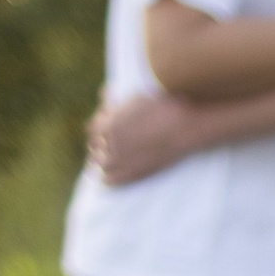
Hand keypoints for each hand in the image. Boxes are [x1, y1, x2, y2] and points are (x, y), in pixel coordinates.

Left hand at [88, 92, 202, 184]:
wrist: (183, 126)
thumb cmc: (162, 107)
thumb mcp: (134, 98)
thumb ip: (116, 102)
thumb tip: (103, 95)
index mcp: (107, 123)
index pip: (91, 130)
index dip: (98, 131)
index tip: (104, 133)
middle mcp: (109, 142)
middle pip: (94, 148)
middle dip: (100, 146)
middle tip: (108, 148)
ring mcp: (119, 160)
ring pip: (100, 165)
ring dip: (102, 163)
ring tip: (108, 163)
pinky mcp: (131, 174)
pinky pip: (109, 180)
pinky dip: (106, 179)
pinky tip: (109, 177)